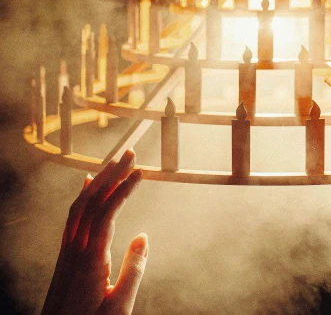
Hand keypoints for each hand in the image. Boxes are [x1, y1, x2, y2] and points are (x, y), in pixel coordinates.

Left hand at [41, 149, 146, 314]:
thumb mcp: (119, 307)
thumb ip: (132, 271)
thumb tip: (143, 237)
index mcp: (91, 259)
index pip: (108, 212)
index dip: (124, 188)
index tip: (140, 171)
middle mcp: (75, 249)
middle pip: (93, 201)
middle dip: (112, 174)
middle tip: (130, 152)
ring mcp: (67, 251)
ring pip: (80, 206)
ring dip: (98, 181)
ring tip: (114, 163)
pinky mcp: (65, 256)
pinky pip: (72, 217)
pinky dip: (83, 196)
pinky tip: (88, 186)